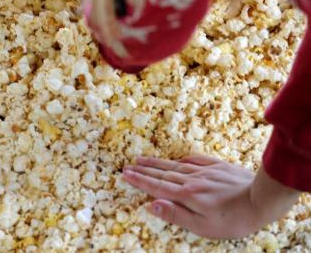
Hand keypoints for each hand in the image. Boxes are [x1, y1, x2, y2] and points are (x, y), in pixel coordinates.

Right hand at [122, 155, 299, 238]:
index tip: (125, 174)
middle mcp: (191, 180)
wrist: (261, 198)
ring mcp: (204, 171)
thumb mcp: (203, 226)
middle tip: (128, 165)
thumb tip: (152, 204)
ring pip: (175, 166)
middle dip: (144, 170)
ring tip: (143, 159)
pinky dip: (181, 159)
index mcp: (186, 195)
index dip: (140, 181)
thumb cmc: (233, 219)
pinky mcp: (217, 167)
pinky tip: (177, 159)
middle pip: (163, 173)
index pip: (157, 186)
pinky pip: (194, 160)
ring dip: (157, 163)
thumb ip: (176, 215)